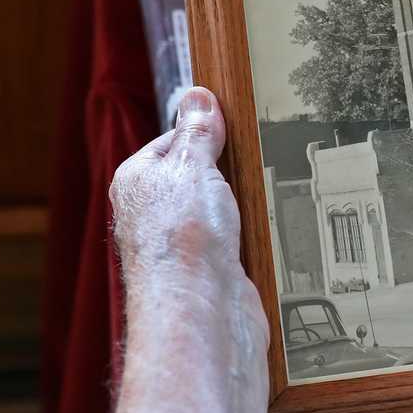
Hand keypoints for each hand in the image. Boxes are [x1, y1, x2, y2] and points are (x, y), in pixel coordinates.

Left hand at [105, 86, 269, 412]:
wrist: (203, 315)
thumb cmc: (184, 240)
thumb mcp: (193, 166)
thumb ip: (198, 132)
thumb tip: (198, 97)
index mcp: (137, 182)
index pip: (172, 141)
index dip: (205, 130)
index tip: (236, 122)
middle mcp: (154, 216)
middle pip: (199, 176)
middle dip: (230, 167)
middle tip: (259, 150)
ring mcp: (186, 247)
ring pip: (221, 211)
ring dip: (245, 203)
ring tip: (272, 186)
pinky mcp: (215, 274)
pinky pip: (239, 242)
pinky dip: (256, 234)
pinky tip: (275, 225)